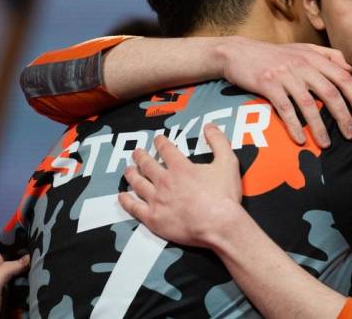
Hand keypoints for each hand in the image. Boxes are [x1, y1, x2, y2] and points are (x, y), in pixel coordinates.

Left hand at [118, 125, 243, 247]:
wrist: (219, 225)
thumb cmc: (224, 196)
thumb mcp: (228, 162)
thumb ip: (218, 141)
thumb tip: (210, 126)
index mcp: (181, 168)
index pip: (166, 149)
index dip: (161, 142)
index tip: (158, 139)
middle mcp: (165, 181)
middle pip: (147, 165)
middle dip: (141, 156)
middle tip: (137, 153)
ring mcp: (157, 200)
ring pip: (138, 184)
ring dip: (132, 175)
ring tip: (128, 170)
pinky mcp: (154, 218)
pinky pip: (134, 207)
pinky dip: (126, 201)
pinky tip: (123, 196)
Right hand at [217, 37, 351, 147]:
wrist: (238, 52)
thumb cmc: (273, 54)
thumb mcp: (302, 48)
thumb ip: (328, 56)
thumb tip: (350, 70)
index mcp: (313, 57)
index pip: (343, 77)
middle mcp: (302, 65)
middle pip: (330, 92)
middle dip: (343, 116)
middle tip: (351, 134)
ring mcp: (284, 74)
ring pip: (308, 103)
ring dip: (319, 126)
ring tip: (326, 144)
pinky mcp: (267, 85)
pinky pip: (284, 108)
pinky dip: (294, 125)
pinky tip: (300, 139)